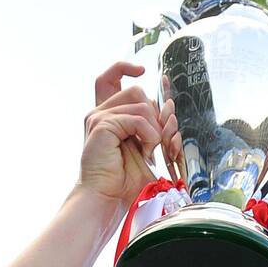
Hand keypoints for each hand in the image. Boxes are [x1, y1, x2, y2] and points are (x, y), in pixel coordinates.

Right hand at [78, 62, 170, 209]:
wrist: (107, 199)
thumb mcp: (144, 147)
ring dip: (153, 129)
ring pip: (141, 103)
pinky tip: (146, 152)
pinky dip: (149, 136)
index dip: (125, 67)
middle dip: (155, 114)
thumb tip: (168, 107)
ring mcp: (98, 117)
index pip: (110, 76)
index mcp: (107, 116)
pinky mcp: (102, 125)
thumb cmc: (125, 181)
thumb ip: (153, 125)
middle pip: (136, 91)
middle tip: (156, 142)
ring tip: (148, 151)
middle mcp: (99, 113)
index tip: (142, 70)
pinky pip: (138, 119)